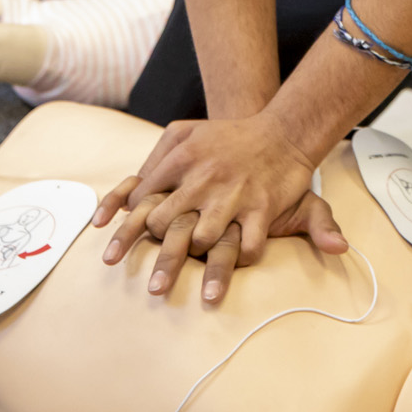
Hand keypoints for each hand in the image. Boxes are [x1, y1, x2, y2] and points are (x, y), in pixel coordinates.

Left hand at [92, 115, 346, 302]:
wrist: (284, 132)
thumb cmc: (229, 135)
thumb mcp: (186, 130)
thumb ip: (157, 154)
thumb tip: (133, 191)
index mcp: (182, 158)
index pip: (142, 199)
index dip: (133, 224)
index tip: (128, 244)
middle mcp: (204, 179)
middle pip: (163, 226)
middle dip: (155, 252)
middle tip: (154, 281)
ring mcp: (233, 195)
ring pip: (201, 241)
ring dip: (196, 259)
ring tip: (194, 281)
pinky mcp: (261, 208)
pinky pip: (247, 247)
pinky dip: (242, 261)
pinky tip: (237, 266)